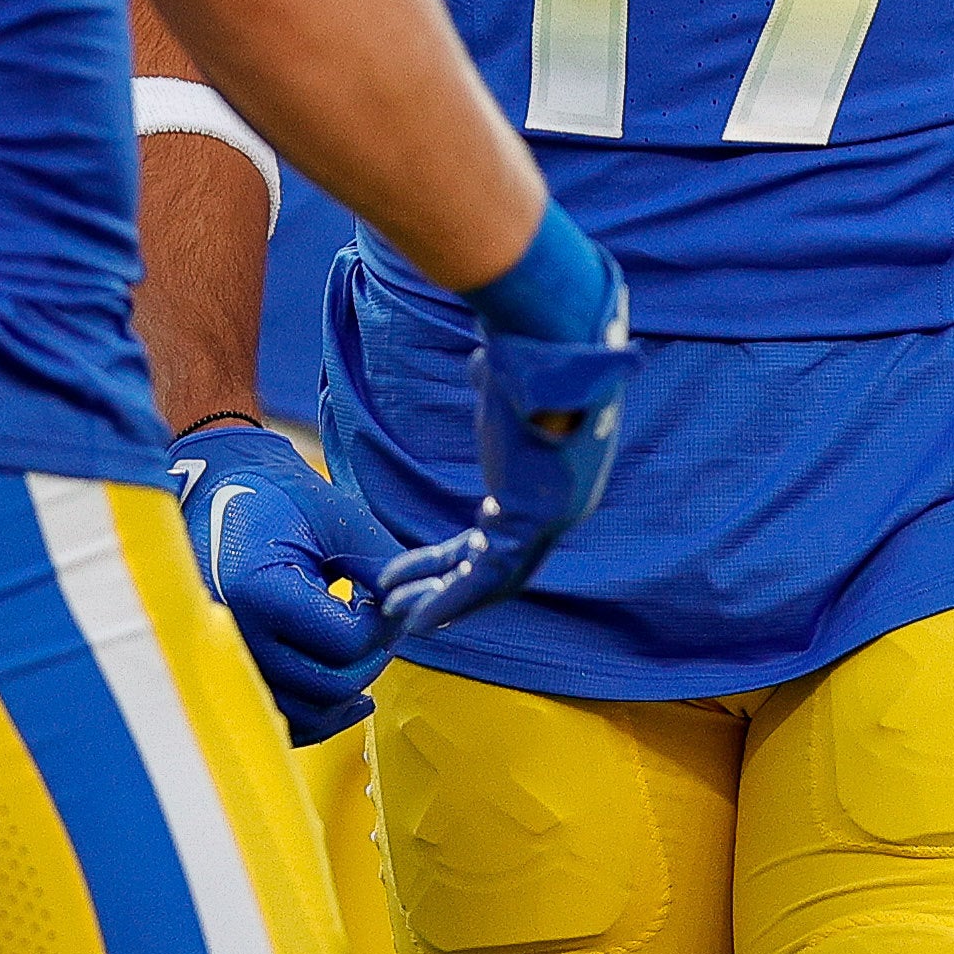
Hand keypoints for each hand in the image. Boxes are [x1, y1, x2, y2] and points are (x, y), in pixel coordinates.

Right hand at [170, 423, 401, 743]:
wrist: (218, 494)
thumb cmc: (280, 499)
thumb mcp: (338, 518)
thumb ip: (384, 566)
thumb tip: (421, 611)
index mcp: (260, 592)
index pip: (348, 643)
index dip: (383, 624)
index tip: (384, 595)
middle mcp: (236, 637)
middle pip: (332, 685)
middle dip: (372, 659)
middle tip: (383, 624)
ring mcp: (227, 663)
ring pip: (311, 715)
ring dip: (350, 692)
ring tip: (368, 654)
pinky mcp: (228, 676)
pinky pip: (285, 723)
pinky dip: (322, 716)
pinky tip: (351, 698)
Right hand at [376, 279, 635, 642]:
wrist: (554, 335)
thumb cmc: (534, 345)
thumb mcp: (508, 379)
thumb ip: (496, 386)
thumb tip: (486, 364)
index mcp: (555, 480)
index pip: (505, 535)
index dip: (460, 558)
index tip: (422, 569)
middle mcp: (561, 503)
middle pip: (498, 564)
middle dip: (445, 585)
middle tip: (399, 601)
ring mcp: (553, 512)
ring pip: (490, 578)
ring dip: (440, 598)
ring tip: (392, 612)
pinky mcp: (537, 515)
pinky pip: (487, 574)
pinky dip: (450, 600)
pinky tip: (414, 619)